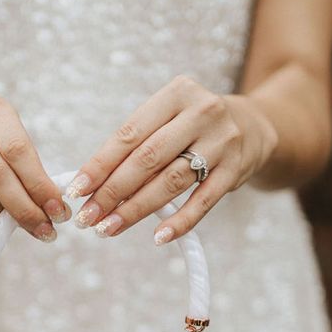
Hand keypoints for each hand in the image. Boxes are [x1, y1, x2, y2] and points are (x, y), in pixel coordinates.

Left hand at [65, 74, 277, 242]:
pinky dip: (180, 222)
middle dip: (112, 192)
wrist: (255, 125)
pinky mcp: (236, 170)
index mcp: (176, 94)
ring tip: (109, 228)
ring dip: (136, 209)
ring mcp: (222, 142)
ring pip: (171, 181)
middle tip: (87, 218)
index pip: (129, 134)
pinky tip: (158, 237)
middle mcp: (201, 113)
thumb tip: (90, 183)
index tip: (76, 190)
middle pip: (147, 159)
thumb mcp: (169, 118)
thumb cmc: (194, 126)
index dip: (100, 164)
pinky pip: (203, 201)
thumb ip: (137, 144)